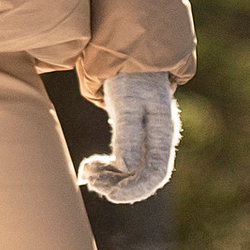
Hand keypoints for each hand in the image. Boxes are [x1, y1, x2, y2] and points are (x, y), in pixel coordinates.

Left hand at [79, 72, 178, 206]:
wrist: (129, 55)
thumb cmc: (130, 75)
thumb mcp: (127, 102)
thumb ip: (128, 134)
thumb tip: (127, 167)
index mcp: (162, 133)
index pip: (156, 173)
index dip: (135, 190)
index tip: (110, 194)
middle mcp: (157, 140)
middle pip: (142, 176)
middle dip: (117, 183)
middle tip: (90, 179)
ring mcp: (146, 139)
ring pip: (131, 172)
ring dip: (109, 177)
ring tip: (87, 172)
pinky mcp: (133, 137)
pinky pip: (123, 161)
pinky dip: (107, 167)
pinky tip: (90, 166)